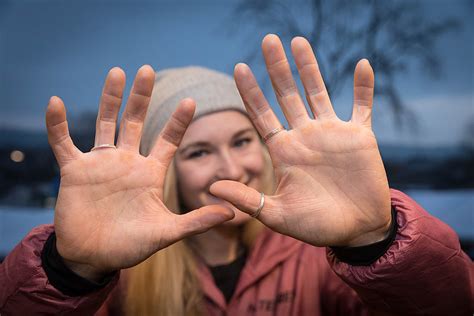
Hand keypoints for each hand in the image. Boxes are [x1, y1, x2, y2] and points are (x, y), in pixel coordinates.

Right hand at [46, 66, 233, 279]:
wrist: (94, 258)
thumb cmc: (131, 246)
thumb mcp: (167, 232)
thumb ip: (197, 221)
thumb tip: (233, 213)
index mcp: (150, 173)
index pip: (168, 140)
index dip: (178, 121)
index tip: (191, 100)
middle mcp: (127, 162)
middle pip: (135, 122)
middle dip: (142, 97)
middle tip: (149, 70)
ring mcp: (100, 164)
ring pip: (105, 123)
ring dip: (109, 99)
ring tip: (117, 72)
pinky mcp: (74, 171)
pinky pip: (63, 142)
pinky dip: (57, 125)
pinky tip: (55, 103)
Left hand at [211, 35, 390, 246]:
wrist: (356, 231)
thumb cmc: (316, 226)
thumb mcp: (277, 215)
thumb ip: (247, 199)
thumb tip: (212, 187)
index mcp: (284, 151)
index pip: (262, 115)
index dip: (250, 92)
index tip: (238, 67)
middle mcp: (305, 136)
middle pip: (287, 94)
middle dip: (277, 68)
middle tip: (267, 40)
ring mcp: (332, 133)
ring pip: (318, 91)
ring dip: (309, 67)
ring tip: (297, 40)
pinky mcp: (360, 136)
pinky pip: (363, 105)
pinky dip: (364, 87)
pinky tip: (363, 64)